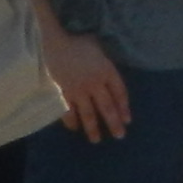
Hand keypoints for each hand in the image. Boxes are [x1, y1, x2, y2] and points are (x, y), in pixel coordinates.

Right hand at [40, 21, 131, 137]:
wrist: (55, 43)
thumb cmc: (78, 43)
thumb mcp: (98, 48)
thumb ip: (105, 63)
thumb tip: (109, 73)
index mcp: (107, 71)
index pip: (120, 93)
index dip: (124, 107)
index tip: (127, 120)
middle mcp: (95, 83)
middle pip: (107, 107)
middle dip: (114, 123)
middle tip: (119, 136)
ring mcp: (79, 90)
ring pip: (88, 113)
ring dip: (92, 128)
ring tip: (96, 140)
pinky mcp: (64, 92)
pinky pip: (69, 110)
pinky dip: (71, 120)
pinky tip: (75, 128)